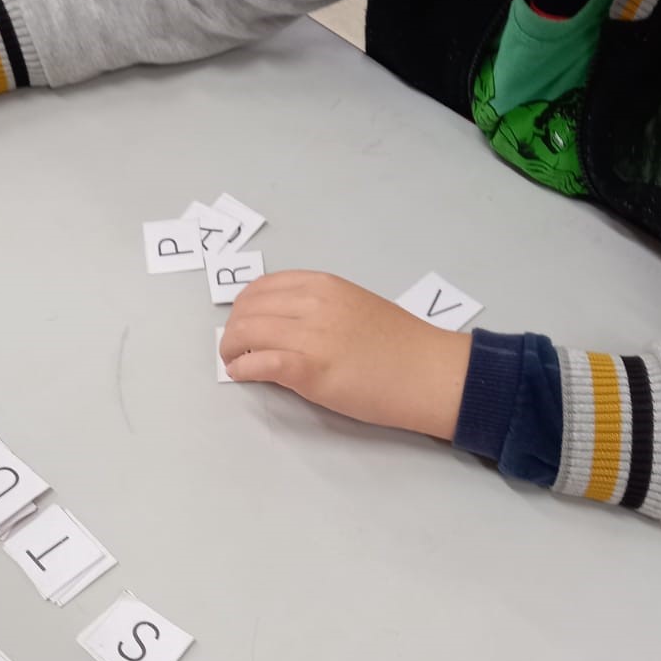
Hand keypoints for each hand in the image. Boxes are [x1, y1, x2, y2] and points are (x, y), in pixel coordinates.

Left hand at [220, 270, 471, 438]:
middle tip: (233, 348)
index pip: (262, 288)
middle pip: (248, 310)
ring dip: (231, 350)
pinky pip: (258, 364)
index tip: (242, 322)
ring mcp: (310, 337)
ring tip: (234, 362)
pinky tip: (242, 375)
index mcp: (323, 285)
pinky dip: (242, 369)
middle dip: (233, 330)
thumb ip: (319, 308)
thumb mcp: (355, 307)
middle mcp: (312, 304)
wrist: (428, 373)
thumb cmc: (400, 345)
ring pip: (246, 334)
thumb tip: (285, 323)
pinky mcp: (309, 370)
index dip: (244, 307)